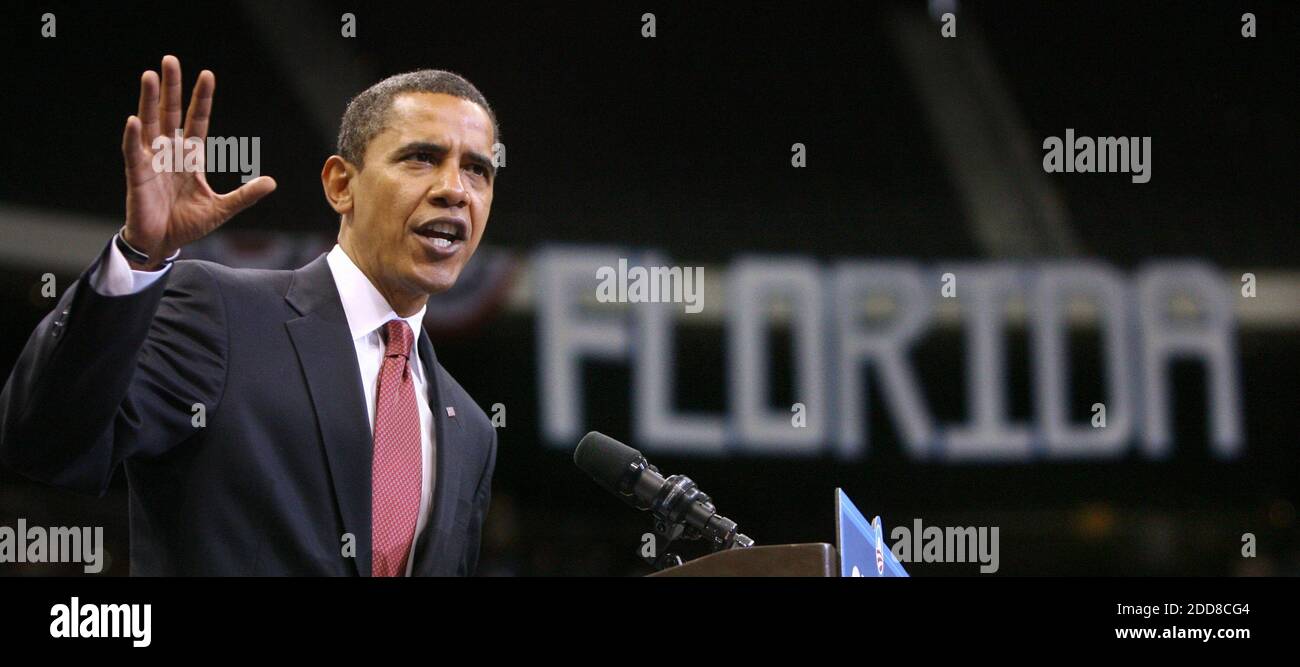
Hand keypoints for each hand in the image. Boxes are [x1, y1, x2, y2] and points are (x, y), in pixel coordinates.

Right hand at [121, 55, 275, 268]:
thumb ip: (244, 195)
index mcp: (190, 156)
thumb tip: (271, 182)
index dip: (201, 99)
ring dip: (149, 100)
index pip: (197, 120)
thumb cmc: (187, 224)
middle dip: (171, 87)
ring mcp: (151, 161)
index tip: (207, 75)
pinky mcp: (136, 175)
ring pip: (149, 123)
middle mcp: (169, 152)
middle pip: (170, 113)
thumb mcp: (222, 208)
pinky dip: (132, 136)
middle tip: (170, 59)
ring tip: (150, 75)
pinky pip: (133, 152)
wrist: (163, 244)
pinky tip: (134, 119)